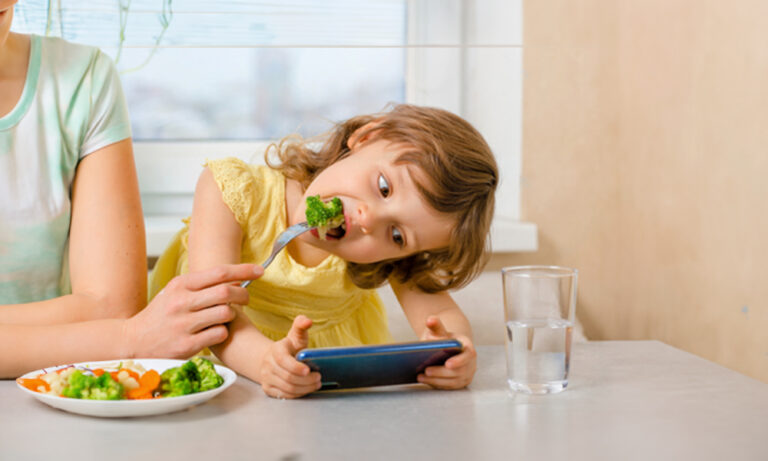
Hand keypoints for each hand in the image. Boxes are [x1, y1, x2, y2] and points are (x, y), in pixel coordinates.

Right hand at [123, 264, 261, 358]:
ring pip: (225, 313)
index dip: (244, 270)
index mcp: (180, 285)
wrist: (132, 341)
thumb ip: (200, 285)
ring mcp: (183, 325)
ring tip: (224, 317)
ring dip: (231, 315)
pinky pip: (219, 334)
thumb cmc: (159, 315)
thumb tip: (233, 277)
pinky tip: (215, 332)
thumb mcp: (174, 292)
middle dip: (243, 294)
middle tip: (246, 298)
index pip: (219, 273)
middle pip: (226, 292)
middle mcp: (181, 303)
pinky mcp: (186, 345)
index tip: (260, 270)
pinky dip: (223, 333)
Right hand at [258, 315, 321, 398]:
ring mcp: (266, 377)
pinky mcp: (268, 389)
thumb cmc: (290, 347)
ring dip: (305, 388)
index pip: (284, 360)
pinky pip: (285, 395)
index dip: (296, 367)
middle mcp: (267, 364)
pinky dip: (298, 394)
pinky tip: (307, 389)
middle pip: (288, 377)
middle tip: (318, 378)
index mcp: (276, 349)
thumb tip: (308, 321)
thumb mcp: (296, 335)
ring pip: (288, 388)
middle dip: (306, 380)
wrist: (273, 360)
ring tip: (316, 384)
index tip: (309, 370)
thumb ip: (301, 325)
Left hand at [417, 316, 476, 389]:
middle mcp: (470, 363)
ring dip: (436, 380)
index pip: (468, 355)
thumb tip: (430, 320)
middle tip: (426, 371)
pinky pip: (449, 387)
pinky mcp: (460, 383)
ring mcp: (466, 374)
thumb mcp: (440, 331)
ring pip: (453, 381)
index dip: (459, 360)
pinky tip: (425, 381)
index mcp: (468, 348)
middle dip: (441, 372)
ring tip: (421, 377)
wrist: (448, 347)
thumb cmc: (443, 339)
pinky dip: (437, 384)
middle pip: (458, 371)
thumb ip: (436, 325)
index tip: (447, 364)